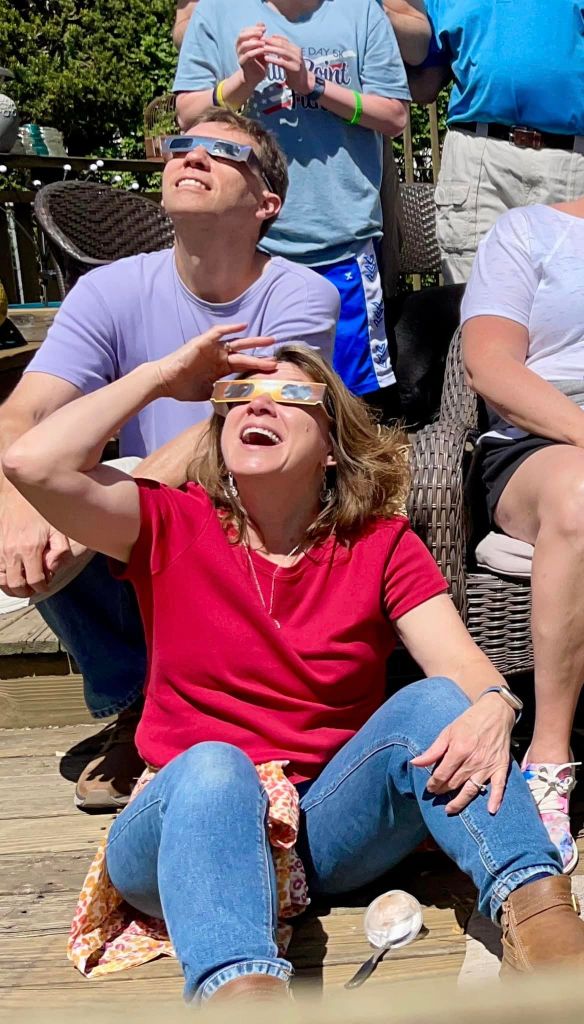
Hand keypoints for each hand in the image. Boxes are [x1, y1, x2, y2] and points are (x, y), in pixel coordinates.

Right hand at [0, 485, 72, 596]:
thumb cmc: (37, 510)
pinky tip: (10, 574)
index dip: (43, 587)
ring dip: (12, 588)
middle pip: (16, 585)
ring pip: (1, 581)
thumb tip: (52, 568)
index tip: (46, 584)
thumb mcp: (57, 528)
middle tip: (34, 587)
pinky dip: (1, 578)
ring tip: (22, 584)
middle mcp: (11, 552)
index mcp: (30, 548)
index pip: (36, 581)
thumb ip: (60, 551)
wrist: (15, 493)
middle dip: (27, 591)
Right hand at [154, 323, 276, 402]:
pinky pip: (218, 333)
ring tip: (270, 340)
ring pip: (236, 343)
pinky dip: (230, 329)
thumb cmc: (183, 388)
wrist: (165, 382)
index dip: (258, 367)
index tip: (273, 370)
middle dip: (262, 354)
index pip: (244, 366)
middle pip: (245, 353)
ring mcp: (211, 349)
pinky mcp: (202, 343)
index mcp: (221, 368)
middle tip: (278, 357)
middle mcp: (218, 356)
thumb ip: (221, 397)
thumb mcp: (208, 395)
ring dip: (253, 341)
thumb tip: (234, 409)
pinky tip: (243, 327)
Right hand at [236, 24, 268, 88]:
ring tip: (263, 42)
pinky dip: (255, 52)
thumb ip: (260, 35)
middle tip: (262, 33)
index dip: (254, 28)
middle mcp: (238, 47)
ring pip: (244, 45)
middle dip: (252, 33)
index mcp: (241, 42)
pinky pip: (248, 55)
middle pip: (241, 36)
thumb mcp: (261, 46)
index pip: (245, 31)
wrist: (256, 76)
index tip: (264, 28)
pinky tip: (263, 50)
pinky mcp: (242, 63)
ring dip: (254, 42)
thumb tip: (261, 23)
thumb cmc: (259, 60)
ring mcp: (239, 55)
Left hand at [264, 35, 313, 94]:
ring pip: (282, 51)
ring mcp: (296, 60)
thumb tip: (272, 43)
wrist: (304, 83)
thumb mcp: (289, 59)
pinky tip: (266, 58)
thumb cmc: (294, 71)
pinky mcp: (294, 68)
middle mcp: (297, 52)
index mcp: (295, 49)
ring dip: (271, 49)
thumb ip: (283, 52)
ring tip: (262, 48)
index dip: (274, 38)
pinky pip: (282, 62)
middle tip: (261, 40)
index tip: (264, 36)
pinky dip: (273, 59)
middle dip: (271, 41)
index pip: (284, 40)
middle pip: (282, 44)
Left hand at [410, 695, 514, 814]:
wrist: (495, 713)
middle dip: (443, 791)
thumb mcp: (448, 732)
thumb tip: (415, 763)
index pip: (442, 775)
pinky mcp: (501, 767)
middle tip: (437, 794)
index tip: (429, 788)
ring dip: (460, 802)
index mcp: (459, 750)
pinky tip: (491, 810)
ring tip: (450, 809)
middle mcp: (473, 761)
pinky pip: (499, 786)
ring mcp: (488, 766)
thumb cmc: (469, 722)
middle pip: (454, 783)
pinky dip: (496, 799)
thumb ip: (433, 751)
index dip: (433, 784)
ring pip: (472, 790)